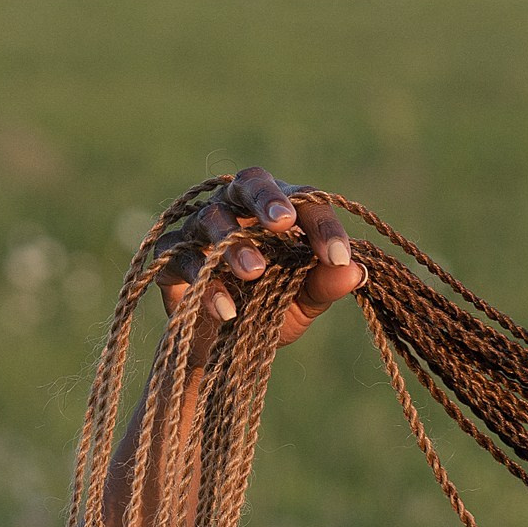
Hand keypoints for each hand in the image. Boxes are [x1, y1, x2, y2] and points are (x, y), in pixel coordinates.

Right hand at [151, 166, 363, 356]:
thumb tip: (357, 272)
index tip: (339, 257)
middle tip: (283, 222)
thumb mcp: (305, 300)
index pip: (304, 201)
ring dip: (235, 245)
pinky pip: (183, 260)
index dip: (322, 226)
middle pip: (249, 182)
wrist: (226, 344)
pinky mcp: (171, 257)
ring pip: (213, 219)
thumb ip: (326, 284)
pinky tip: (227, 310)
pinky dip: (205, 284)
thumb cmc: (270, 306)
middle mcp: (238, 207)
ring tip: (255, 272)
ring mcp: (200, 228)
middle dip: (266, 200)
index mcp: (278, 210)